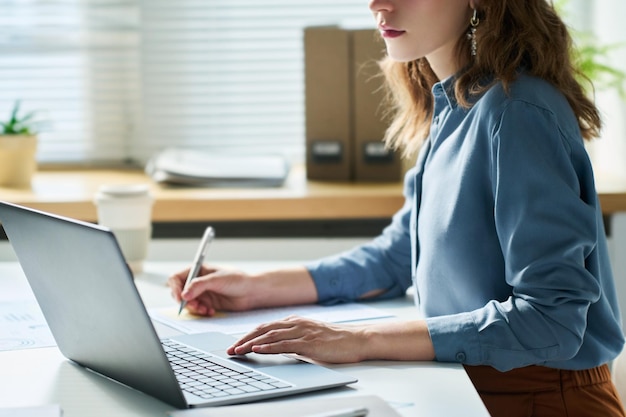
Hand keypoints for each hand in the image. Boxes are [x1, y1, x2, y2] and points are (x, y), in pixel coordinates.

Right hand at [167, 265, 255, 315]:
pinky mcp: (207, 303)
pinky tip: (211, 311)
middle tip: (195, 306)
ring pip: (187, 303)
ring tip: (205, 309)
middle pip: (179, 292)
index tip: (180, 298)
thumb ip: (199, 286)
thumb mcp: (216, 280)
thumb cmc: (238, 280)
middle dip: (185, 301)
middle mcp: (198, 281)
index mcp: (198, 270)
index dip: (175, 288)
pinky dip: (201, 312)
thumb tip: (184, 295)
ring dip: (194, 308)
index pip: (177, 278)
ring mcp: (202, 293)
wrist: (251, 292)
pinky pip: (197, 310)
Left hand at [227, 315, 367, 362]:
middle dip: (244, 339)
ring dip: (251, 343)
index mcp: (294, 321)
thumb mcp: (309, 337)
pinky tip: (258, 349)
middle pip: (263, 329)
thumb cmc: (334, 340)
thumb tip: (276, 347)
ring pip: (270, 336)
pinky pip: (284, 344)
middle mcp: (296, 323)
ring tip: (238, 351)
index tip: (235, 344)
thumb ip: (292, 339)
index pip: (265, 326)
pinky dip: (269, 346)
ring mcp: (302, 331)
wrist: (356, 339)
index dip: (247, 335)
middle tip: (230, 350)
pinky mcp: (309, 342)